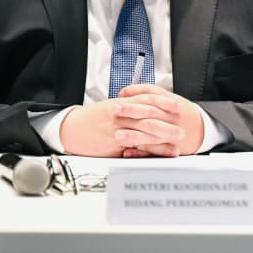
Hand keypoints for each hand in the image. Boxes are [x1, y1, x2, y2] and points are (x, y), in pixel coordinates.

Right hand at [59, 90, 185, 156]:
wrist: (70, 128)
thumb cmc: (89, 120)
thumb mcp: (109, 108)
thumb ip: (126, 109)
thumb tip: (142, 110)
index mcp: (122, 103)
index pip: (147, 99)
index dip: (164, 102)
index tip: (177, 105)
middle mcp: (122, 114)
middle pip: (150, 115)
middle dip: (168, 121)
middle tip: (183, 126)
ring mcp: (118, 127)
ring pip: (145, 130)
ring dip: (163, 136)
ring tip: (177, 141)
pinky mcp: (113, 142)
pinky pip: (134, 145)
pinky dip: (148, 149)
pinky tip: (159, 153)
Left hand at [116, 84, 204, 157]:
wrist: (203, 129)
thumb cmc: (182, 113)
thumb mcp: (168, 98)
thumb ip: (147, 93)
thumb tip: (124, 92)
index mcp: (170, 103)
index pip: (152, 97)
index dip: (135, 96)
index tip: (119, 98)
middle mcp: (170, 118)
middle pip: (150, 112)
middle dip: (132, 111)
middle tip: (115, 111)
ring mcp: (169, 134)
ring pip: (151, 134)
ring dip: (134, 135)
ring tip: (118, 135)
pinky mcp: (169, 148)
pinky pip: (154, 151)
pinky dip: (141, 152)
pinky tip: (128, 152)